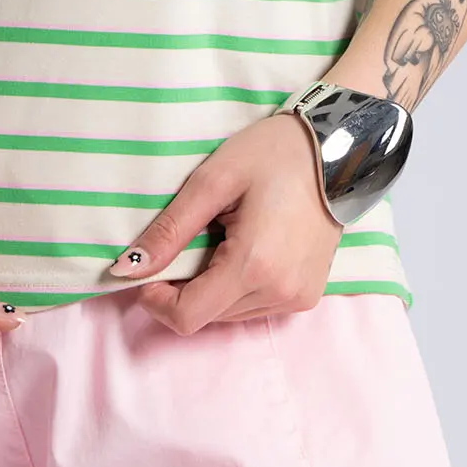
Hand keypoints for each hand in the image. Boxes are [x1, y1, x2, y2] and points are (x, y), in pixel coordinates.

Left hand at [107, 112, 343, 332]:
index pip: (188, 317)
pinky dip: (235, 287)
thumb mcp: (213, 181)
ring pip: (229, 314)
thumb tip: (127, 269)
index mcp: (254, 265)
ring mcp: (297, 298)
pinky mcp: (307, 295)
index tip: (146, 269)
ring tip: (220, 237)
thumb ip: (169, 229)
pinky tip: (242, 247)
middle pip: (206, 316)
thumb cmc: (274, 154)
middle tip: (186, 240)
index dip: (156, 300)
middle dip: (183, 288)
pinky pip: (254, 306)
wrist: (338, 149)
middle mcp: (280, 292)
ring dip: (210, 287)